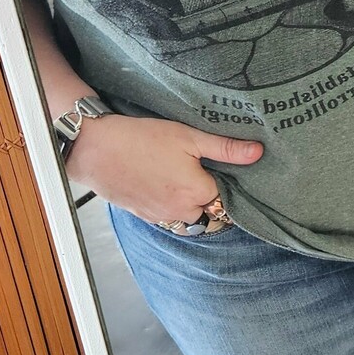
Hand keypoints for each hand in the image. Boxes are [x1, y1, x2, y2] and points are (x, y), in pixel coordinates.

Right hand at [65, 115, 262, 228]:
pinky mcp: (144, 216)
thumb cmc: (142, 139)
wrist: (95, 150)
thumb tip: (258, 153)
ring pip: (187, 214)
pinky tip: (159, 180)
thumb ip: (224, 148)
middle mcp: (181, 212)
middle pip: (208, 208)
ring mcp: (161, 217)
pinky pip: (167, 215)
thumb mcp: (188, 136)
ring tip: (176, 172)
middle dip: (207, 191)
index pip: (226, 196)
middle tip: (195, 166)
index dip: (223, 180)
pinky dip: (168, 202)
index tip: (217, 166)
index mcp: (197, 192)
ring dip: (188, 199)